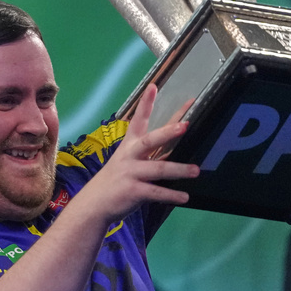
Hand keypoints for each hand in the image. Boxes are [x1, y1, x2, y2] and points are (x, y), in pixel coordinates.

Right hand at [73, 84, 199, 226]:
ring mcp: (131, 173)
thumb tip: (175, 140)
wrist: (95, 203)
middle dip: (167, 132)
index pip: (138, 120)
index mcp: (129, 145)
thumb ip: (152, 152)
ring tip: (196, 170)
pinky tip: (185, 197)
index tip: (153, 86)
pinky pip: (155, 192)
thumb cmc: (117, 179)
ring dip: (179, 169)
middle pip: (150, 141)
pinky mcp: (133, 191)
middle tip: (185, 125)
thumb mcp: (129, 160)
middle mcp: (130, 156)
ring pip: (158, 169)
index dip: (146, 104)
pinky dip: (171, 195)